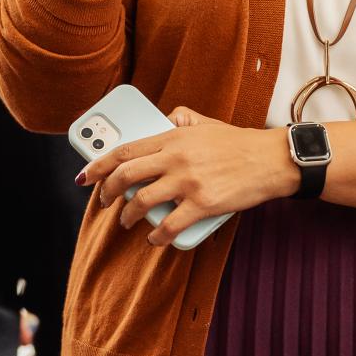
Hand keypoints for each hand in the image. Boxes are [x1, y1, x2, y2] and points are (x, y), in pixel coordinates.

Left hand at [78, 107, 297, 246]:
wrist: (269, 160)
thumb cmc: (237, 143)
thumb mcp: (206, 123)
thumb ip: (182, 119)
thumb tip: (164, 118)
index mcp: (173, 136)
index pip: (125, 150)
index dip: (99, 164)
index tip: (85, 176)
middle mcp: (175, 158)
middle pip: (127, 175)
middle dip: (108, 192)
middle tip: (104, 201)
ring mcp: (188, 182)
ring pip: (143, 202)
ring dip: (129, 215)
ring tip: (128, 221)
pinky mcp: (203, 204)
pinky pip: (170, 225)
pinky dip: (157, 235)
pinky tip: (154, 238)